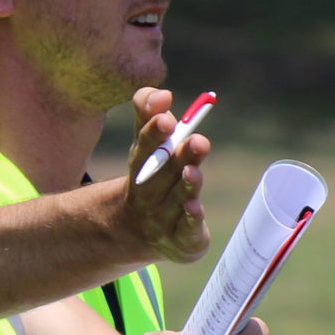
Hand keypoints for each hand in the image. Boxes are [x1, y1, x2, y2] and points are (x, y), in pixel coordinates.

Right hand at [117, 88, 209, 263]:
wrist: (137, 232)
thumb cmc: (151, 176)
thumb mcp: (148, 144)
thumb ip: (150, 114)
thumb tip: (163, 93)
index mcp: (142, 164)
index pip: (146, 145)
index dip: (154, 132)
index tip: (166, 118)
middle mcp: (149, 192)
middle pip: (164, 173)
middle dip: (179, 156)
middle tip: (196, 139)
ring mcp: (163, 218)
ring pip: (176, 200)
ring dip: (186, 186)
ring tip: (193, 171)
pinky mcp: (180, 241)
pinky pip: (186, 231)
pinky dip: (190, 220)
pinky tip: (195, 208)